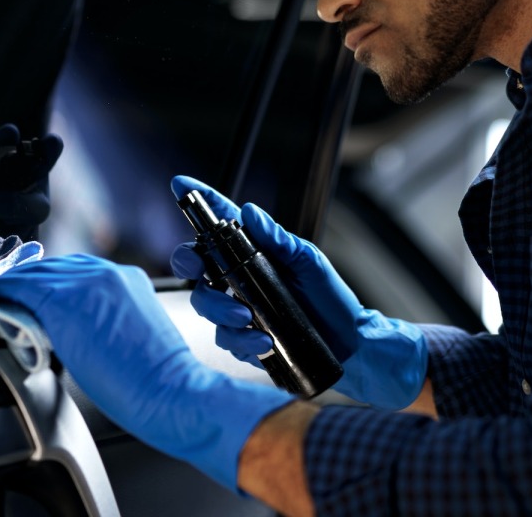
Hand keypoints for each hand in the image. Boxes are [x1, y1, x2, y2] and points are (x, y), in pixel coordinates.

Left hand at [0, 254, 293, 491]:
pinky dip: (0, 291)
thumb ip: (96, 319)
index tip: (23, 291)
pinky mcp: (66, 300)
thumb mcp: (125, 334)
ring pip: (33, 274)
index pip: (71, 271)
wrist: (171, 393)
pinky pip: (23, 288)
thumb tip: (60, 327)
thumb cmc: (153, 380)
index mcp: (124, 279)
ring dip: (9, 285)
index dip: (42, 281)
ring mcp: (86, 283)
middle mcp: (105, 272)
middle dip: (22, 280)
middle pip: (49, 267)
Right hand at [170, 175, 426, 410]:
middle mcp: (240, 278)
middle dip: (188, 262)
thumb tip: (250, 212)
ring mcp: (239, 308)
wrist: (349, 346)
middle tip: (198, 268)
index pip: (220, 222)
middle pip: (195, 265)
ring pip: (204, 303)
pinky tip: (264, 341)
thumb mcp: (309, 262)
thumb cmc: (330, 299)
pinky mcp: (244, 339)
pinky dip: (242, 340)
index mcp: (254, 252)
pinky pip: (225, 338)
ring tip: (247, 317)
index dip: (199, 202)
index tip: (181, 185)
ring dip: (220, 308)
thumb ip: (279, 239)